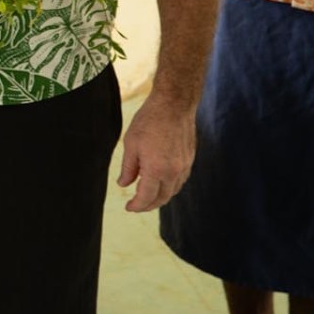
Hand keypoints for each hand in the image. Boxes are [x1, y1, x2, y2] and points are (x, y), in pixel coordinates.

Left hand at [117, 95, 194, 212]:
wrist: (174, 105)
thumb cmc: (149, 121)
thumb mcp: (131, 144)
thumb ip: (128, 168)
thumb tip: (123, 184)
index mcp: (156, 169)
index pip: (146, 197)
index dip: (137, 205)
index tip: (128, 207)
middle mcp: (173, 172)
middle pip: (162, 198)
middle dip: (148, 205)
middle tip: (136, 205)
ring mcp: (184, 167)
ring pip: (173, 191)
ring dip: (160, 197)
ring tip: (147, 196)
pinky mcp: (190, 160)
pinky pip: (180, 181)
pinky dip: (170, 187)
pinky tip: (161, 183)